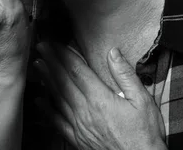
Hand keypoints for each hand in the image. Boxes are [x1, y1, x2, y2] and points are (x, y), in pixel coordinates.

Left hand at [34, 42, 166, 149]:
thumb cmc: (144, 134)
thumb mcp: (143, 101)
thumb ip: (125, 75)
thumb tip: (113, 53)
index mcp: (100, 99)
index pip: (76, 71)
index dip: (63, 55)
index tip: (53, 44)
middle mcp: (85, 111)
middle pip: (63, 82)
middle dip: (51, 62)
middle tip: (40, 48)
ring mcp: (79, 126)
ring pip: (58, 98)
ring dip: (47, 80)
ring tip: (38, 66)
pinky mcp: (77, 139)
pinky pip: (57, 122)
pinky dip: (46, 110)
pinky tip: (39, 101)